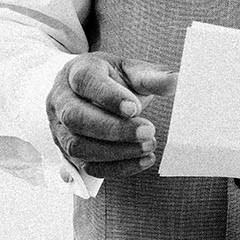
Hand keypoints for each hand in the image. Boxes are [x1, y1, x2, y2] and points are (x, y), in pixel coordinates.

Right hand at [47, 53, 178, 179]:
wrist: (92, 92)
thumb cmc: (113, 79)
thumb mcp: (132, 71)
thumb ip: (154, 77)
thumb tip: (180, 82)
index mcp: (77, 72)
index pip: (86, 81)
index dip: (109, 96)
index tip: (136, 108)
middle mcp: (61, 100)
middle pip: (76, 118)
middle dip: (114, 129)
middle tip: (149, 132)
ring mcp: (59, 128)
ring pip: (77, 146)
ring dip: (116, 152)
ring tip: (149, 147)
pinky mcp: (67, 152)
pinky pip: (85, 166)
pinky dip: (115, 168)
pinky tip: (141, 161)